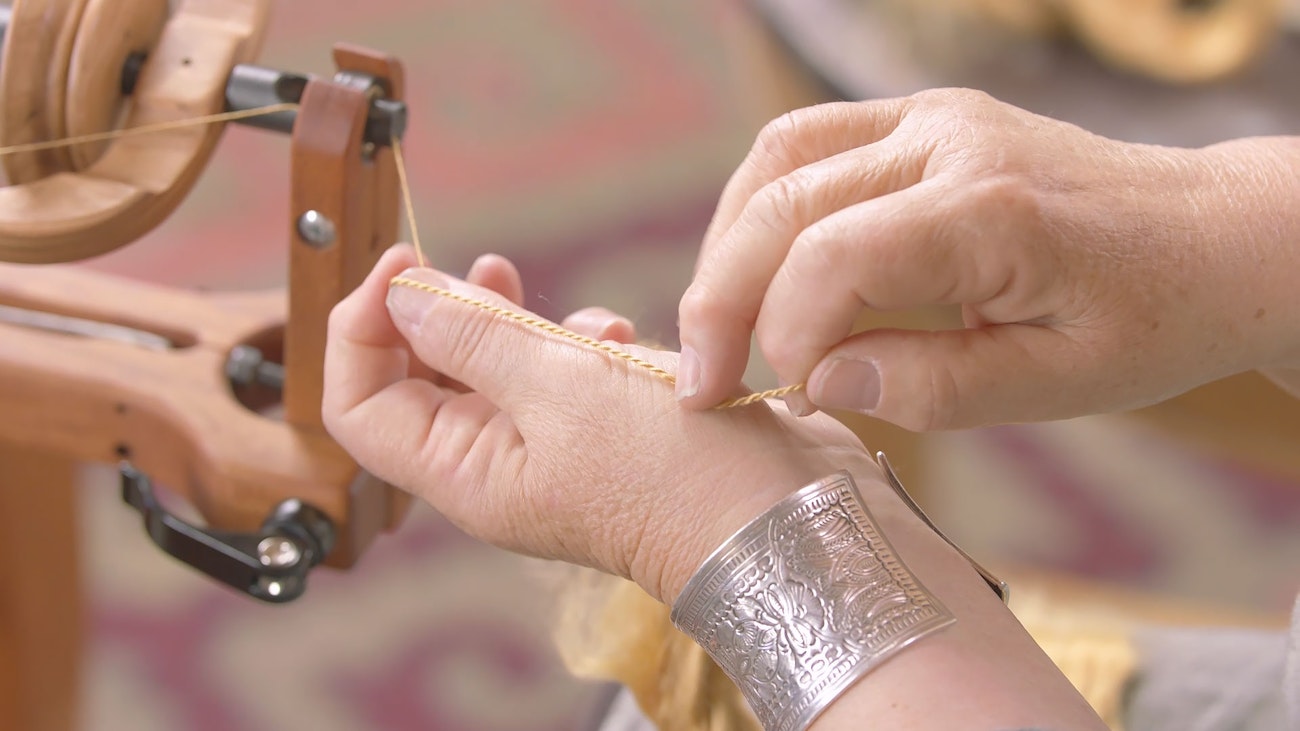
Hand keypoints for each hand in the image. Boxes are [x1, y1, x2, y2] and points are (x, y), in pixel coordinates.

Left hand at [322, 245, 874, 602]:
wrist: (784, 517)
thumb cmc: (676, 474)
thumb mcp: (562, 388)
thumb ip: (473, 336)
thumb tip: (399, 297)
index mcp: (465, 473)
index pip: (360, 405)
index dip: (363, 328)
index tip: (405, 266)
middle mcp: (497, 467)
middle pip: (424, 380)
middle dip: (444, 316)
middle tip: (479, 268)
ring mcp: (551, 450)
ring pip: (497, 370)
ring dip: (519, 324)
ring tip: (563, 309)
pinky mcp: (602, 432)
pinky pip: (561, 376)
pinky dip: (577, 345)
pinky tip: (618, 337)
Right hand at [677, 89, 1299, 428]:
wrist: (1210, 238)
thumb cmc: (1146, 320)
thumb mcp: (1058, 386)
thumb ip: (933, 388)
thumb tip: (820, 377)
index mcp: (992, 212)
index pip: (832, 257)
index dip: (780, 332)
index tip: (779, 396)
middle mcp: (950, 143)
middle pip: (783, 201)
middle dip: (720, 298)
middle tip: (702, 383)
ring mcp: (931, 118)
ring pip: (778, 157)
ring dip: (727, 244)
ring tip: (716, 327)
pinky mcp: (920, 118)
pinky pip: (807, 143)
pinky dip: (762, 207)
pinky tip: (756, 268)